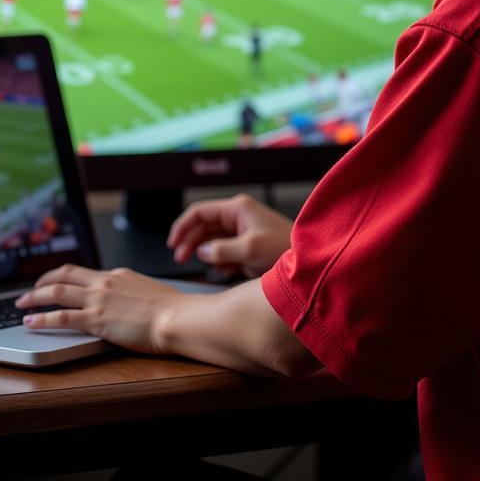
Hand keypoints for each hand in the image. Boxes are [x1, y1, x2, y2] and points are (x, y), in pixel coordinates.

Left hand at [14, 264, 181, 352]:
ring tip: (21, 305)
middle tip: (29, 291)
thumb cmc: (171, 309)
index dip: (65, 277)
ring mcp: (99, 300)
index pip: (84, 272)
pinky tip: (31, 323)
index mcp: (118, 275)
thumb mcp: (149, 292)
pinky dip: (42, 319)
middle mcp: (105, 282)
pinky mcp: (96, 320)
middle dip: (42, 282)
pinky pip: (61, 317)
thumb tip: (130, 300)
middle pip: (64, 275)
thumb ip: (133, 293)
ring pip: (57, 293)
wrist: (176, 317)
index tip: (55, 283)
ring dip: (35, 298)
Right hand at [167, 193, 292, 277]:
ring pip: (213, 240)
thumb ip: (222, 250)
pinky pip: (225, 251)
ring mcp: (242, 231)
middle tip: (180, 259)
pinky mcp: (247, 246)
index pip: (200, 212)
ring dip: (205, 253)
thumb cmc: (284, 248)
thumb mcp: (250, 249)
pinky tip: (223, 272)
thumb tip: (201, 251)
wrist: (307, 263)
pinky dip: (220, 261)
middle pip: (203, 226)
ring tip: (199, 265)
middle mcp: (238, 217)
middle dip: (190, 241)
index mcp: (237, 209)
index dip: (183, 226)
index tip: (173, 244)